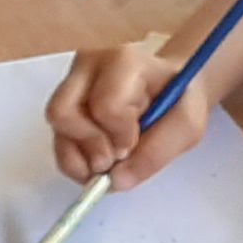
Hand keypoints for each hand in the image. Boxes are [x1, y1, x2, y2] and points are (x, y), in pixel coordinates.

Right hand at [47, 37, 211, 187]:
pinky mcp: (63, 102)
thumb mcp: (187, 125)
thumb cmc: (179, 99)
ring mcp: (70, 82)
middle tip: (112, 161)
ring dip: (78, 157)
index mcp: (123, 62)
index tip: (134, 144)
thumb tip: (116, 180)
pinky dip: (72, 159)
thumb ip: (156, 152)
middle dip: (88, 147)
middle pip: (63, 113)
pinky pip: (56, 138)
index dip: (118, 137)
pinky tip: (94, 163)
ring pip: (56, 128)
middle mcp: (88, 66)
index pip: (106, 106)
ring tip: (105, 165)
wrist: (168, 85)